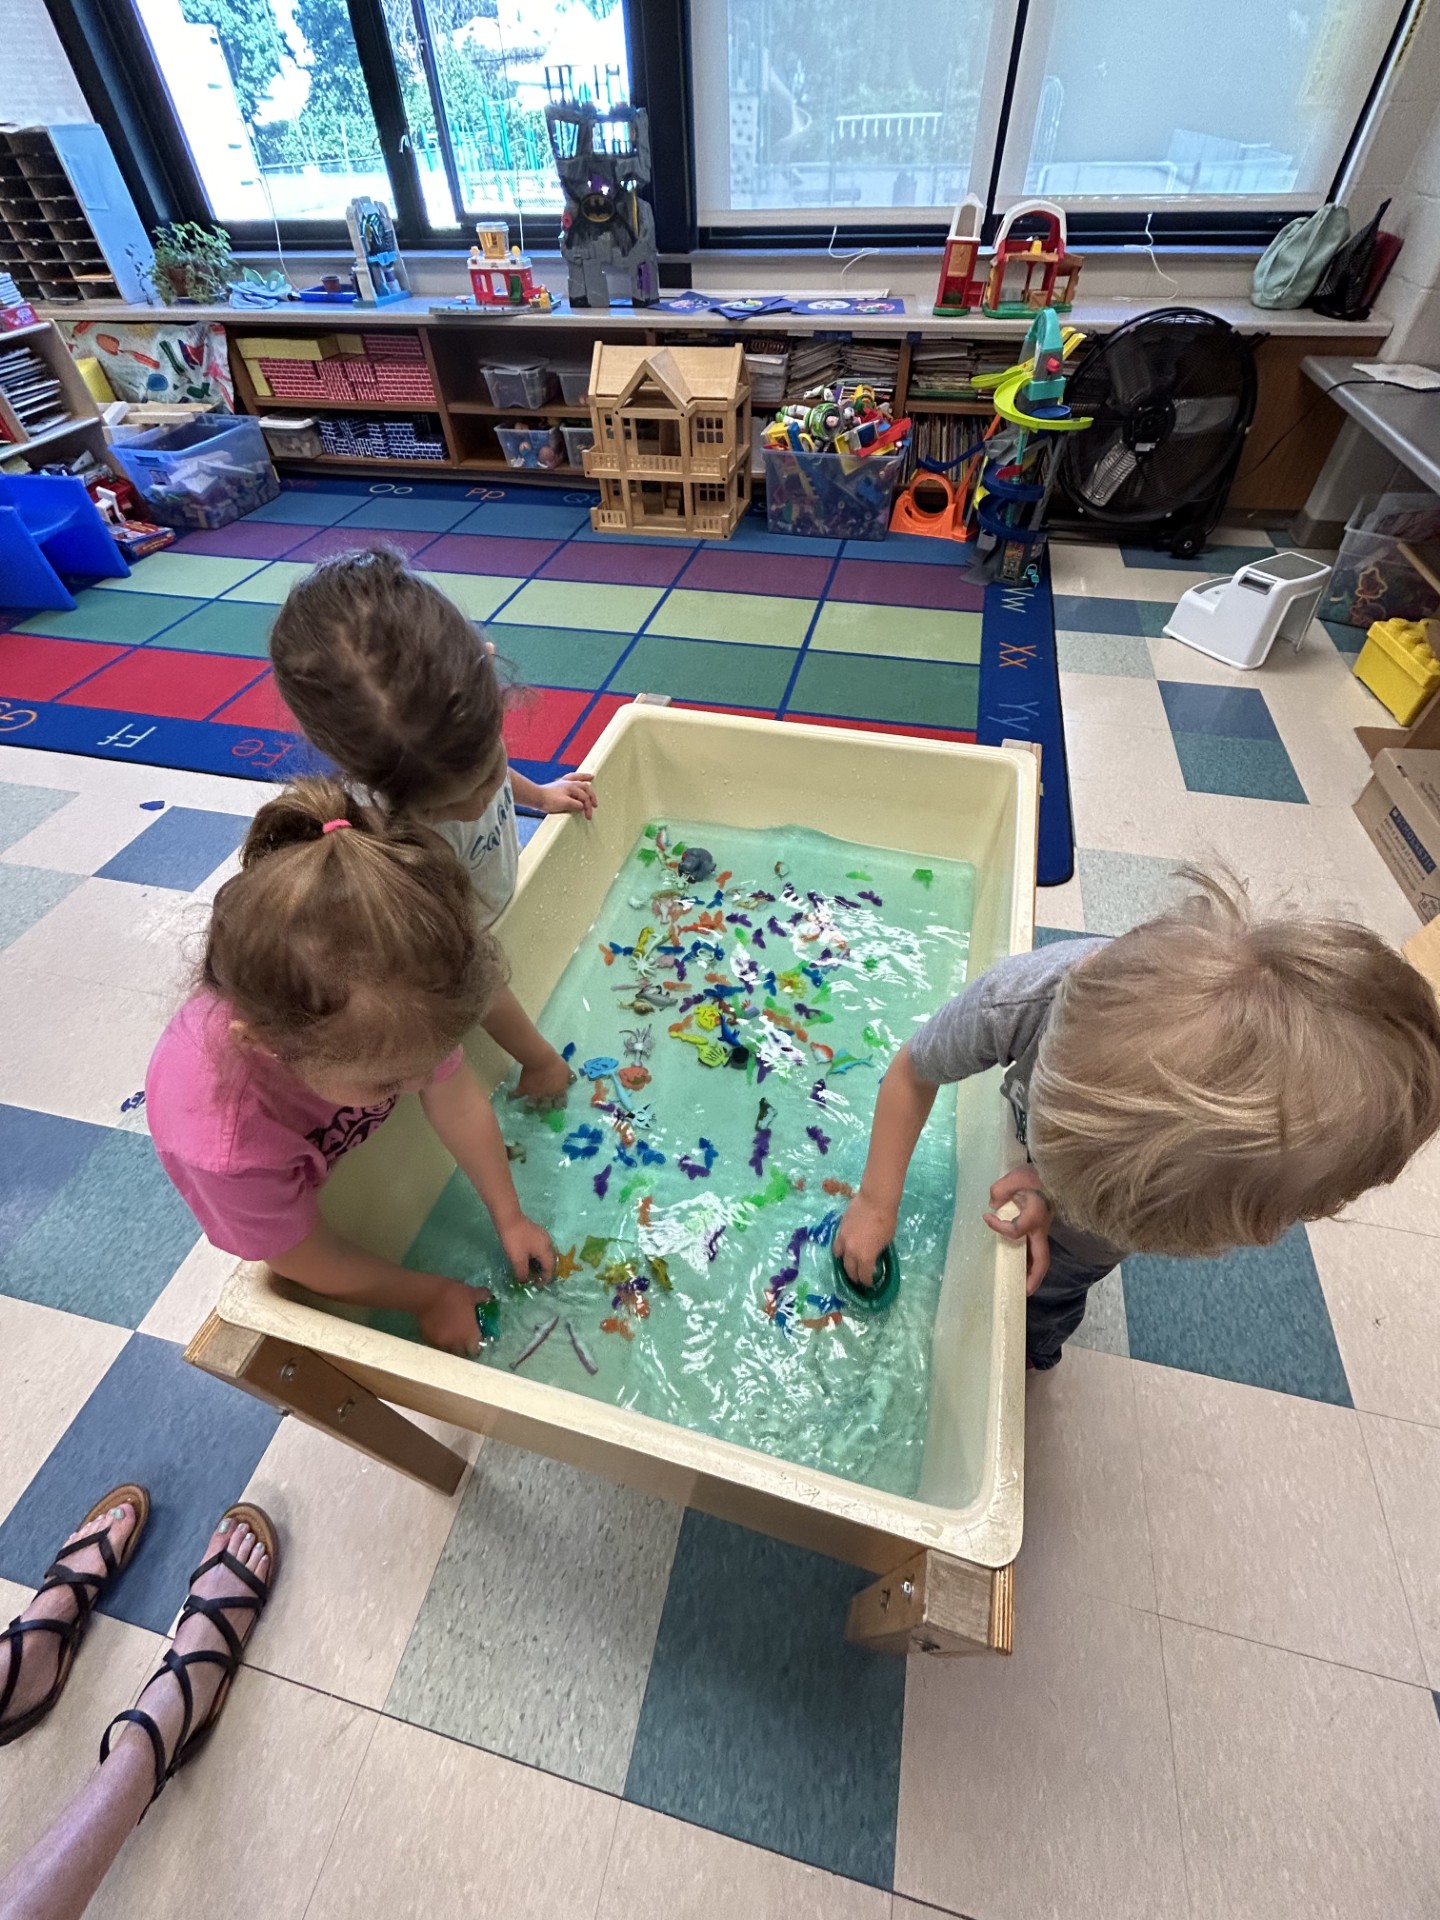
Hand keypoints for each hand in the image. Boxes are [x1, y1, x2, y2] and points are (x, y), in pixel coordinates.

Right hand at [417, 1277, 493, 1356]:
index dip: (476, 1347)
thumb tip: (489, 1298)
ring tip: (451, 1339)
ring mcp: (441, 1343)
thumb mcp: (472, 1293)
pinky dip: (439, 1342)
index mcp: (469, 1335)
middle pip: (461, 1354)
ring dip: (451, 1347)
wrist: (428, 1296)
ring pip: (448, 1351)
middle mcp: (456, 1343)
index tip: (475, 1342)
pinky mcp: (428, 1340)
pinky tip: (440, 1333)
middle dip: (463, 1350)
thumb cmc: (454, 1295)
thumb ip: (482, 1297)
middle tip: (464, 1341)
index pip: (475, 1350)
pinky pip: (436, 1345)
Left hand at [499, 1213, 555, 1285]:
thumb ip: (522, 1273)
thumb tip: (525, 1282)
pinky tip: (528, 1260)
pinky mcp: (536, 1234)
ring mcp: (543, 1237)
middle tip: (535, 1281)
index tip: (537, 1286)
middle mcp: (548, 1243)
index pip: (551, 1268)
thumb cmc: (514, 1240)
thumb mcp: (517, 1259)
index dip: (545, 1279)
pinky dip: (536, 1257)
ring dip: (540, 1265)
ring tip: (530, 1272)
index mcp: (546, 1250)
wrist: (508, 1218)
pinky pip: (540, 1249)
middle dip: (544, 1272)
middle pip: (550, 1261)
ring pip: (545, 1255)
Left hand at [538, 773, 595, 818]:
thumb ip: (576, 805)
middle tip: (595, 804)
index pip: (584, 797)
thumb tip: (582, 806)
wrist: (535, 797)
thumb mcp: (565, 804)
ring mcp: (562, 783)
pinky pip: (570, 778)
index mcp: (572, 787)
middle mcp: (568, 783)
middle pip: (584, 787)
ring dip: (585, 777)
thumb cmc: (548, 800)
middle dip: (591, 795)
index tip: (588, 816)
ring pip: (577, 778)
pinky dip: (575, 778)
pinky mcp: (557, 785)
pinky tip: (575, 780)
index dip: (588, 807)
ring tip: (591, 776)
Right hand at [833, 1192, 896, 1287]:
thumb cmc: (886, 1220)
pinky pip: (837, 1244)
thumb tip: (873, 1256)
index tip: (869, 1283)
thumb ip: (876, 1252)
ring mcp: (843, 1240)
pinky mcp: (840, 1229)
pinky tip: (846, 1248)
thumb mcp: (886, 1241)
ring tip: (849, 1263)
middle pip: (849, 1269)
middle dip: (854, 1276)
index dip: (867, 1282)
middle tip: (858, 1278)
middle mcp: (851, 1252)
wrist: (875, 1200)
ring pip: (839, 1257)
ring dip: (844, 1262)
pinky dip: (841, 1249)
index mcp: (865, 1257)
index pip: (864, 1276)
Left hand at [983, 1169, 1052, 1293]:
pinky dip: (1029, 1263)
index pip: (1016, 1230)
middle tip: (1022, 1293)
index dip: (999, 1228)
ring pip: (1040, 1258)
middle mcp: (1041, 1228)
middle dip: (1033, 1278)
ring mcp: (1042, 1231)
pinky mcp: (1039, 1230)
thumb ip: (1000, 1190)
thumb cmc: (1034, 1175)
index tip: (987, 1217)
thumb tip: (992, 1204)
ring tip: (1018, 1288)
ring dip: (1031, 1274)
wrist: (1052, 1173)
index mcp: (1035, 1215)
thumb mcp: (1015, 1177)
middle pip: (1042, 1259)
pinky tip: (1017, 1269)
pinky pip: (1035, 1251)